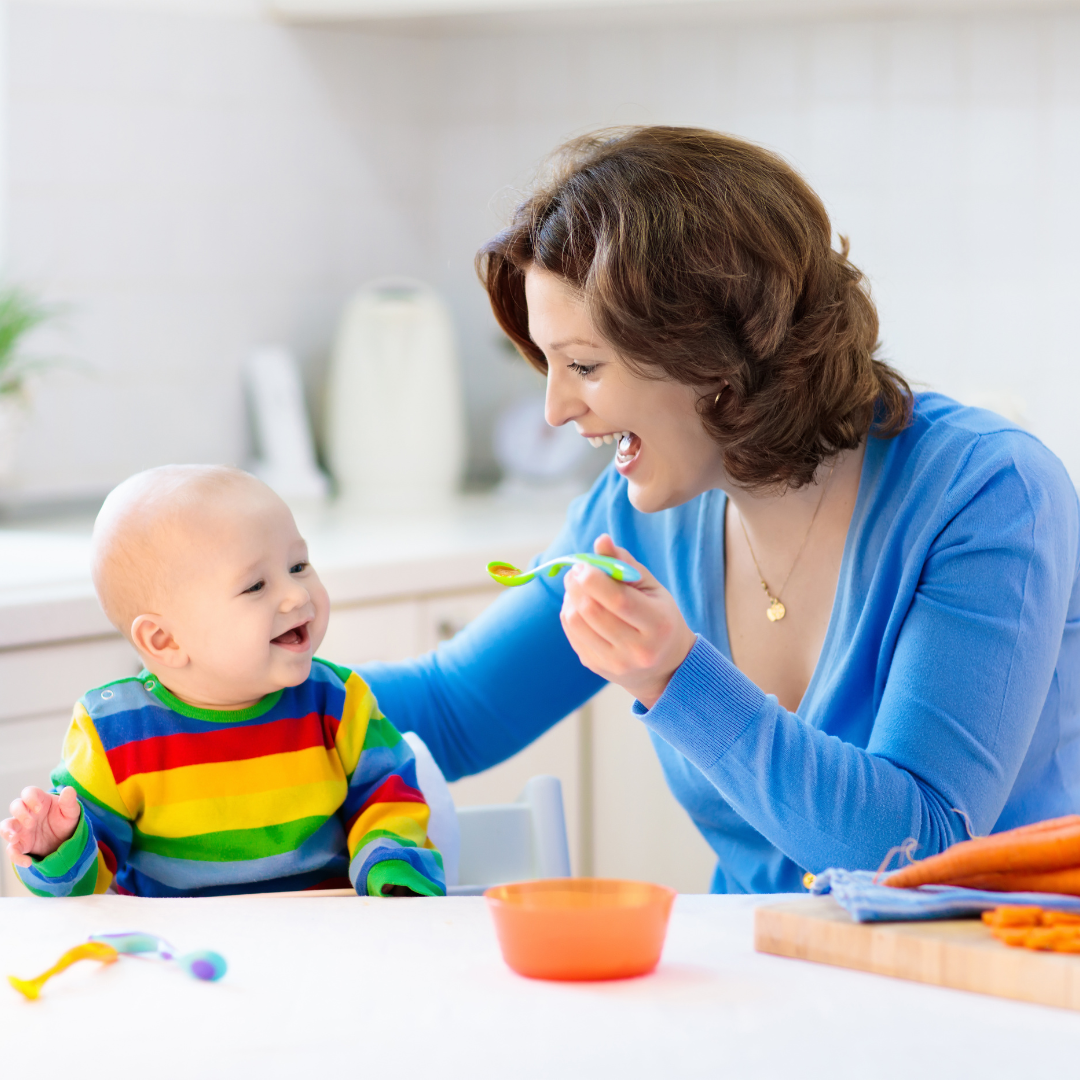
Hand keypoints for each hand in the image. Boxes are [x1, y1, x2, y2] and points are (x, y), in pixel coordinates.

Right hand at [1, 786, 80, 867]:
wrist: (65, 839)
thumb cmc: (65, 820)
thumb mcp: (71, 812)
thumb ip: (69, 802)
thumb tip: (69, 790)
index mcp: (39, 801)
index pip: (28, 793)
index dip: (30, 798)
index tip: (39, 808)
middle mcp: (27, 813)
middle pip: (15, 806)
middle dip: (20, 813)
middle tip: (31, 823)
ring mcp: (21, 828)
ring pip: (6, 826)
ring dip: (7, 831)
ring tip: (15, 838)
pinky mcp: (21, 844)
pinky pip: (12, 850)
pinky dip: (16, 857)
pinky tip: (27, 862)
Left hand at [560, 534, 695, 708]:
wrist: (665, 666)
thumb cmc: (660, 617)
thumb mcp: (652, 588)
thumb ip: (626, 563)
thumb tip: (601, 540)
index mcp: (658, 625)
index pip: (618, 599)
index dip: (594, 577)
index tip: (584, 563)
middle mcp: (637, 649)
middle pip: (592, 610)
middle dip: (577, 583)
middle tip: (576, 570)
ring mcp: (614, 662)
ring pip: (576, 622)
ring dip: (570, 597)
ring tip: (577, 586)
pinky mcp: (595, 666)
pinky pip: (571, 634)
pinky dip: (569, 613)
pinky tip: (578, 604)